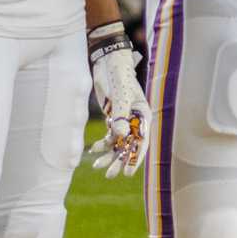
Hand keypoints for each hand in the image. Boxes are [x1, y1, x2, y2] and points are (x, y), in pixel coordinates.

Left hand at [86, 20, 148, 176]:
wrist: (108, 62)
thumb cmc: (119, 76)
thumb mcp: (121, 94)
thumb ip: (121, 115)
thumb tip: (119, 137)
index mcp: (143, 115)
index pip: (141, 141)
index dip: (135, 158)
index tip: (127, 172)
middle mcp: (136, 119)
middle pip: (130, 145)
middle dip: (120, 160)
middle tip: (110, 175)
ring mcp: (124, 119)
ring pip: (119, 142)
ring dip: (109, 154)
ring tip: (98, 167)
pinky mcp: (114, 116)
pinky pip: (109, 135)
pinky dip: (102, 143)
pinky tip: (93, 151)